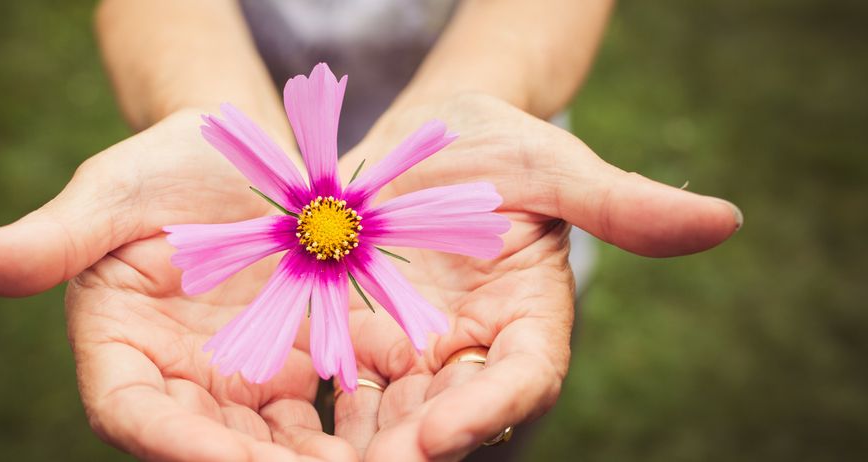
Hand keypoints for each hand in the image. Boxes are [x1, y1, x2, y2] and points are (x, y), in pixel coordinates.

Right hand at [0, 110, 356, 460]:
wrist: (243, 151)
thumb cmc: (164, 162)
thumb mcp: (111, 191)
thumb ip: (50, 237)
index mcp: (117, 347)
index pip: (131, 413)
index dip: (174, 445)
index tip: (233, 461)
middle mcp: (176, 378)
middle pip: (208, 445)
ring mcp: (238, 378)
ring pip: (271, 442)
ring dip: (317, 460)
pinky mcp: (294, 365)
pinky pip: (325, 408)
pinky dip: (356, 423)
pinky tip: (401, 426)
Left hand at [332, 94, 740, 459]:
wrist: (423, 136)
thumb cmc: (498, 145)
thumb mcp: (554, 165)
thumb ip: (621, 201)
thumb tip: (724, 220)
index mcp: (530, 320)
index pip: (522, 379)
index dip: (491, 409)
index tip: (445, 431)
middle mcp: (472, 352)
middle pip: (452, 415)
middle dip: (414, 446)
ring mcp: (414, 352)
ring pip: (391, 416)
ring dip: (361, 445)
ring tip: (309, 461)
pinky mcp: (358, 340)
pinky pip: (340, 387)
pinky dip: (319, 411)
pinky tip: (273, 427)